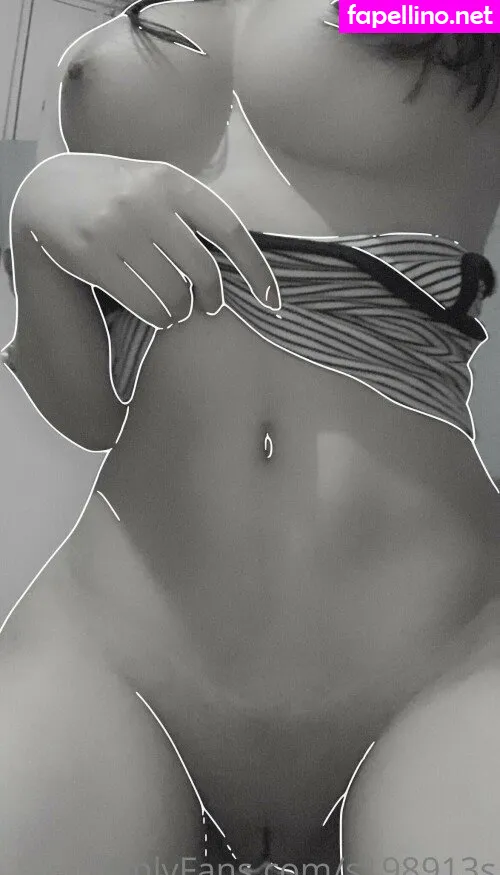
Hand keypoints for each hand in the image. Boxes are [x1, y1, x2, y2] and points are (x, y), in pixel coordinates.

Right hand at [8, 153, 280, 448]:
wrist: (49, 190)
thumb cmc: (118, 194)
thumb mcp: (156, 185)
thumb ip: (192, 213)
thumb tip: (242, 263)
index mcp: (172, 181)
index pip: (230, 229)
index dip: (256, 270)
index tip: (272, 301)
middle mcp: (146, 201)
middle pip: (202, 269)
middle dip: (212, 297)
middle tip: (211, 307)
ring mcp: (116, 228)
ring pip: (173, 291)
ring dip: (182, 312)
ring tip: (179, 313)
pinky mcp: (91, 255)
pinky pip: (142, 303)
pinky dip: (158, 317)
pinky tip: (159, 317)